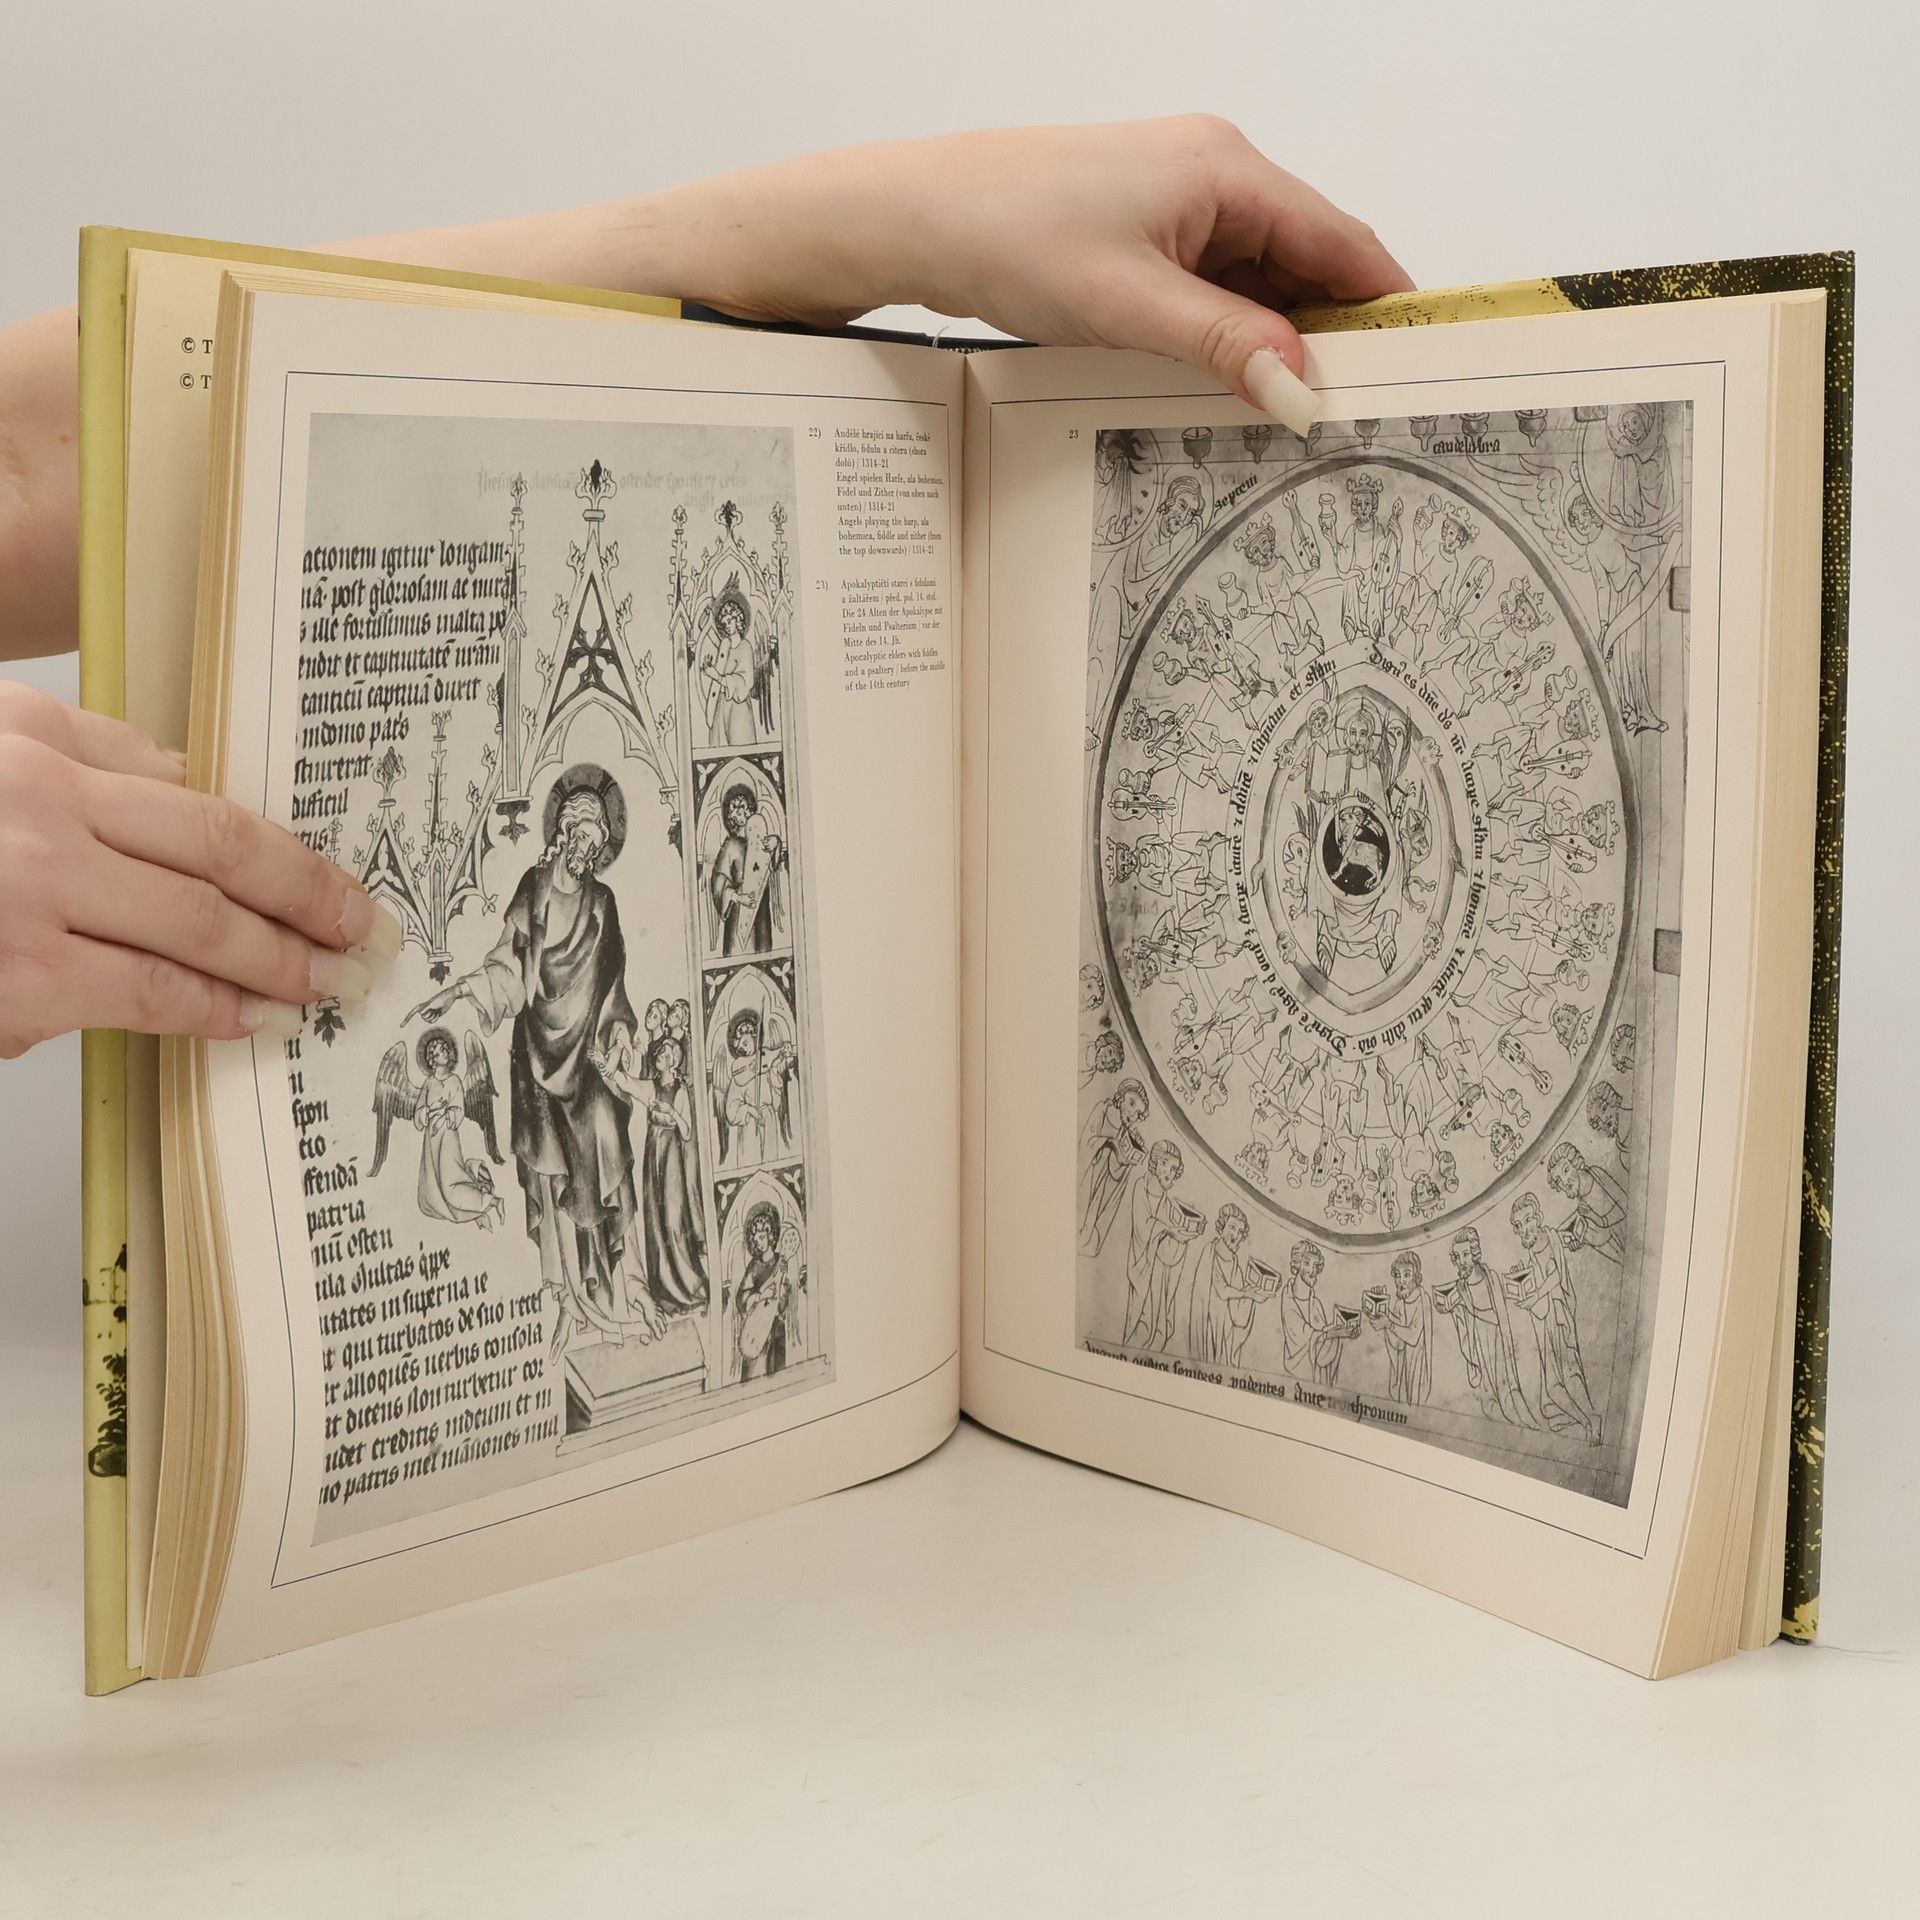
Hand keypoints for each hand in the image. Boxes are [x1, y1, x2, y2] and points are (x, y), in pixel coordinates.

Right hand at [0, 683, 400, 1056]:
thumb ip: (85, 748)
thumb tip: (179, 769)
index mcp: (41, 752)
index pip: (201, 806)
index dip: (287, 853)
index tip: (337, 884)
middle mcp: (43, 817)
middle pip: (218, 862)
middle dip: (308, 906)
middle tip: (362, 936)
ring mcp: (27, 900)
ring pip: (191, 935)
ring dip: (275, 966)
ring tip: (324, 986)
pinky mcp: (16, 983)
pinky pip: (138, 996)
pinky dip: (206, 1011)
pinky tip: (247, 1020)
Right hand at [407, 985, 461, 1025]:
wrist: (449, 997)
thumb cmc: (441, 999)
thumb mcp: (433, 1004)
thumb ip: (427, 1009)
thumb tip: (421, 1013)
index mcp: (421, 1006)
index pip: (411, 1014)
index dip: (405, 1020)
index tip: (400, 1026)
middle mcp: (423, 1010)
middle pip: (424, 1019)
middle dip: (430, 1015)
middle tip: (435, 1008)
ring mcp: (428, 1013)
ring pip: (428, 1021)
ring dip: (434, 1017)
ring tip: (437, 1009)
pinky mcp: (433, 1015)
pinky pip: (433, 1022)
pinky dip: (436, 1018)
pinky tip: (439, 1012)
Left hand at [642, 118, 1410, 432]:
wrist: (920, 216)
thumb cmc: (1012, 233)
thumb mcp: (1131, 306)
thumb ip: (1227, 346)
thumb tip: (1303, 390)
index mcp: (1226, 170)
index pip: (1342, 242)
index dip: (1387, 307)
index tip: (1418, 366)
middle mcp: (1213, 173)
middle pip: (1305, 261)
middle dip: (1329, 335)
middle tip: (1352, 412)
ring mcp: (1178, 199)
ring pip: (1257, 277)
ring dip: (1271, 338)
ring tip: (1289, 411)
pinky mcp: (1144, 230)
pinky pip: (1211, 283)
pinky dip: (1226, 330)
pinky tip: (1225, 381)